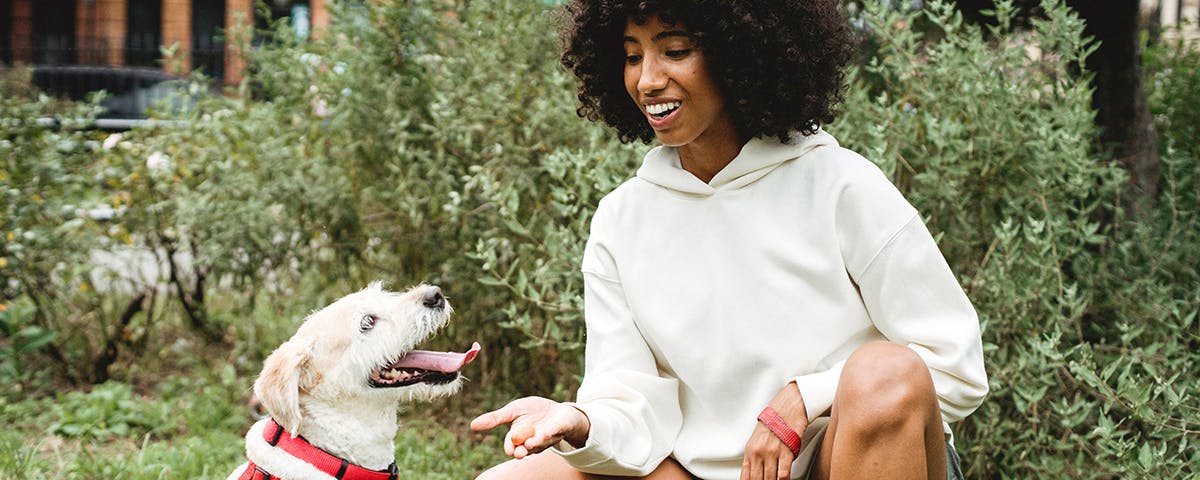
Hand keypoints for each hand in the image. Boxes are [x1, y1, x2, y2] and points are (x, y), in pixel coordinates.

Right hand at [470, 396, 590, 458]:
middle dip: (522, 452)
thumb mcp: (512, 410)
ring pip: (540, 443)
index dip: (510, 447)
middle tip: (519, 453)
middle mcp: (532, 442)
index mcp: (519, 437)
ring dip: (536, 443)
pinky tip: (546, 433)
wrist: (558, 410)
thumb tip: (472, 426)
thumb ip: (495, 418)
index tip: (509, 450)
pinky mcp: (560, 430)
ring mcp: (547, 438)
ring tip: (531, 443)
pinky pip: (555, 432)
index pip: (512, 445)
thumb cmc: (533, 411)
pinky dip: (550, 433)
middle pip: (525, 449)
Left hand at [740, 382, 807, 479]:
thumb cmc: (773, 423)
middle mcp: (759, 452)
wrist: (786, 407)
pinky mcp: (786, 452)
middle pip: (757, 479)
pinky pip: (783, 474)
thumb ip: (754, 457)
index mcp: (750, 451)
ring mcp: (772, 452)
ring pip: (770, 479)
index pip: (746, 476)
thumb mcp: (757, 440)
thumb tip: (753, 474)